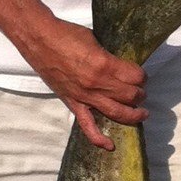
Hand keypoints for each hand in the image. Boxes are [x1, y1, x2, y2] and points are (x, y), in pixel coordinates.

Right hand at [20, 15, 147, 148]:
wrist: (38, 39)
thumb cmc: (66, 34)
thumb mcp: (95, 40)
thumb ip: (109, 57)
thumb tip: (121, 66)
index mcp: (104, 64)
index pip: (135, 77)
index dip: (141, 76)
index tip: (141, 75)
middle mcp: (97, 84)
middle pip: (130, 96)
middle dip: (139, 93)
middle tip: (140, 91)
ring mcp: (85, 96)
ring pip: (117, 112)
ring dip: (133, 114)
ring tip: (141, 113)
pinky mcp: (73, 103)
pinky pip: (87, 126)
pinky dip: (99, 138)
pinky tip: (110, 145)